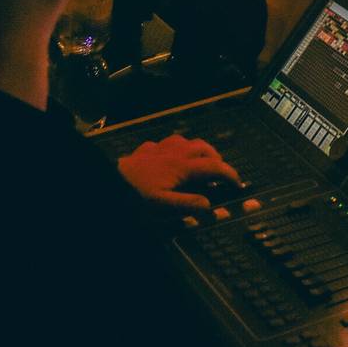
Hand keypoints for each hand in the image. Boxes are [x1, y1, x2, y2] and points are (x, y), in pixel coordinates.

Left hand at [116, 134, 239, 209]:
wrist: (110, 181)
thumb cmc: (135, 194)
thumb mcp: (164, 205)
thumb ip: (189, 205)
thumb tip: (210, 206)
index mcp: (182, 167)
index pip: (214, 167)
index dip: (229, 174)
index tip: (237, 183)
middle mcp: (174, 153)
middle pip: (203, 148)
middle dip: (216, 158)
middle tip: (220, 171)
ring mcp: (159, 150)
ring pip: (185, 141)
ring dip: (196, 149)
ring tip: (199, 159)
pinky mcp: (144, 151)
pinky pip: (162, 144)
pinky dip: (171, 149)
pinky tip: (168, 156)